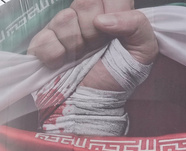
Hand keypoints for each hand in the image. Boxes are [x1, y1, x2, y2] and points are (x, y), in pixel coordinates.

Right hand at [28, 0, 157, 90]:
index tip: (113, 32)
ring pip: (65, 18)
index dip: (112, 9)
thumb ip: (138, 25)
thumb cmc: (118, 79)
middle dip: (94, 30)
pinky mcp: (41, 43)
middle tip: (98, 47)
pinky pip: (46, 39)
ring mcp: (61, 28)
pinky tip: (63, 64)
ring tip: (82, 59)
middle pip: (85, 1)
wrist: (93, 106)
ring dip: (77, 46)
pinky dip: (56, 56)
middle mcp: (85, 15)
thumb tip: (102, 20)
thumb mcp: (144, 53)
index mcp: (111, 12)